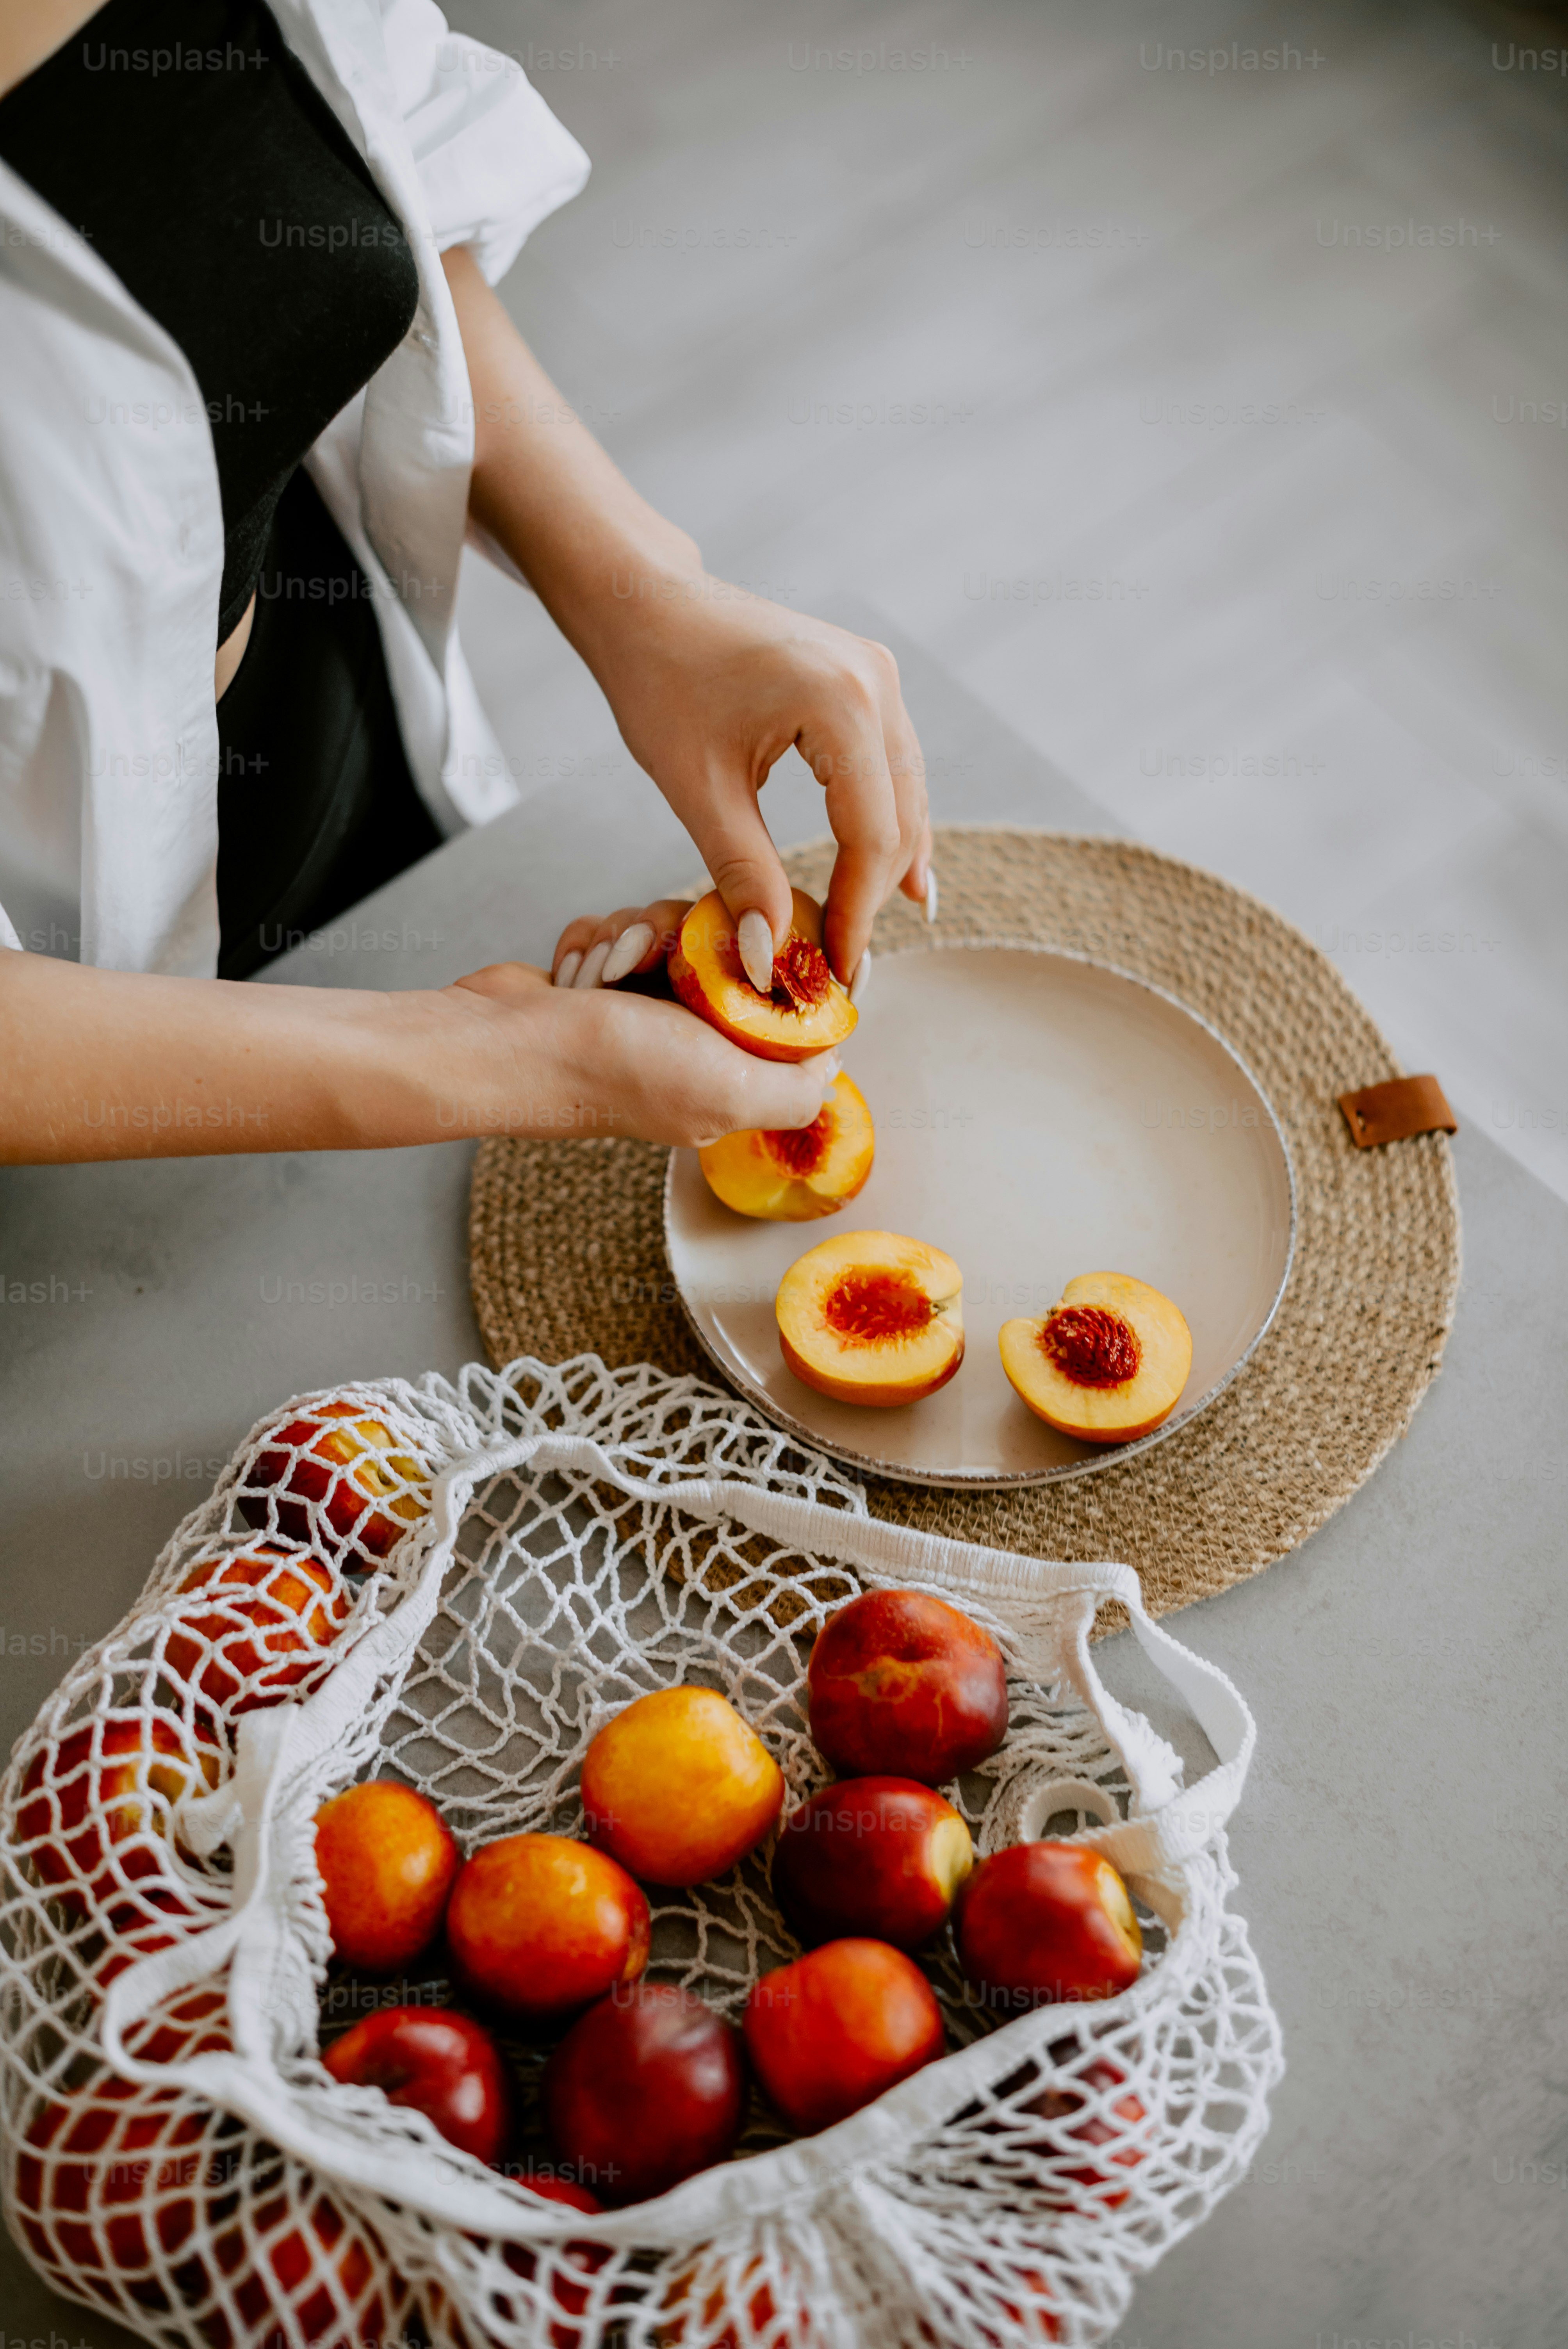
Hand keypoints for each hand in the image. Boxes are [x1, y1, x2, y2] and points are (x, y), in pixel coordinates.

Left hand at [438, 251, 932, 991]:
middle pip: (898, 820)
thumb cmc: (657, 681)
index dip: (857, 913)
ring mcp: (877, 674)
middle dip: (874, 899)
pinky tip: (890, 875)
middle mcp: (875, 682)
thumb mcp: (697, 790)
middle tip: (848, 967)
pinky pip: (892, 768)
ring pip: (905, 796)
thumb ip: (742, 875)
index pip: (870, 835)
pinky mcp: (867, 678)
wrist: (645, 602)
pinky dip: (885, 823)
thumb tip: (766, 960)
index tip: (836, 971)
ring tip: (868, 933)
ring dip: (886, 866)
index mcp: (839, 704)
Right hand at [445, 958, 838, 1147]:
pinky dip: (597, 941)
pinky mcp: (598, 977)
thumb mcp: (731, 1092)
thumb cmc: (613, 1071)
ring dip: (636, 936)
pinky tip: (577, 974)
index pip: (777, 1002)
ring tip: (607, 972)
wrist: (504, 1047)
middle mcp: (687, 1038)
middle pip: (727, 949)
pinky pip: (620, 927)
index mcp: (725, 1071)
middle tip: (658, 957)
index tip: (757, 937)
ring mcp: (639, 1005)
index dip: (774, 964)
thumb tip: (834, 1064)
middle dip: (690, 938)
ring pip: (672, 926)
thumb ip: (796, 1087)